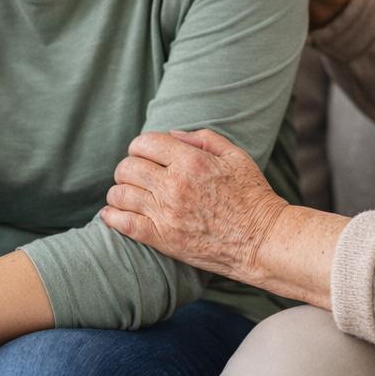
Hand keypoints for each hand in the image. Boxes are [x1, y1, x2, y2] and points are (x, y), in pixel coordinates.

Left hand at [102, 129, 288, 284]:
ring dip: (119, 190)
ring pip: (120, 194)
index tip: (144, 153)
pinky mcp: (163, 239)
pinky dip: (112, 216)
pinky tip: (111, 213)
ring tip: (126, 193)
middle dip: (128, 167)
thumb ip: (203, 138)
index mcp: (191, 161)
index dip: (140, 146)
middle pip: (128, 167)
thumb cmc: (252, 196)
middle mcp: (174, 185)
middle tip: (135, 174)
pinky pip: (124, 224)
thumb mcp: (235, 156)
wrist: (262, 241)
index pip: (145, 143)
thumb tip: (172, 134)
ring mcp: (166, 214)